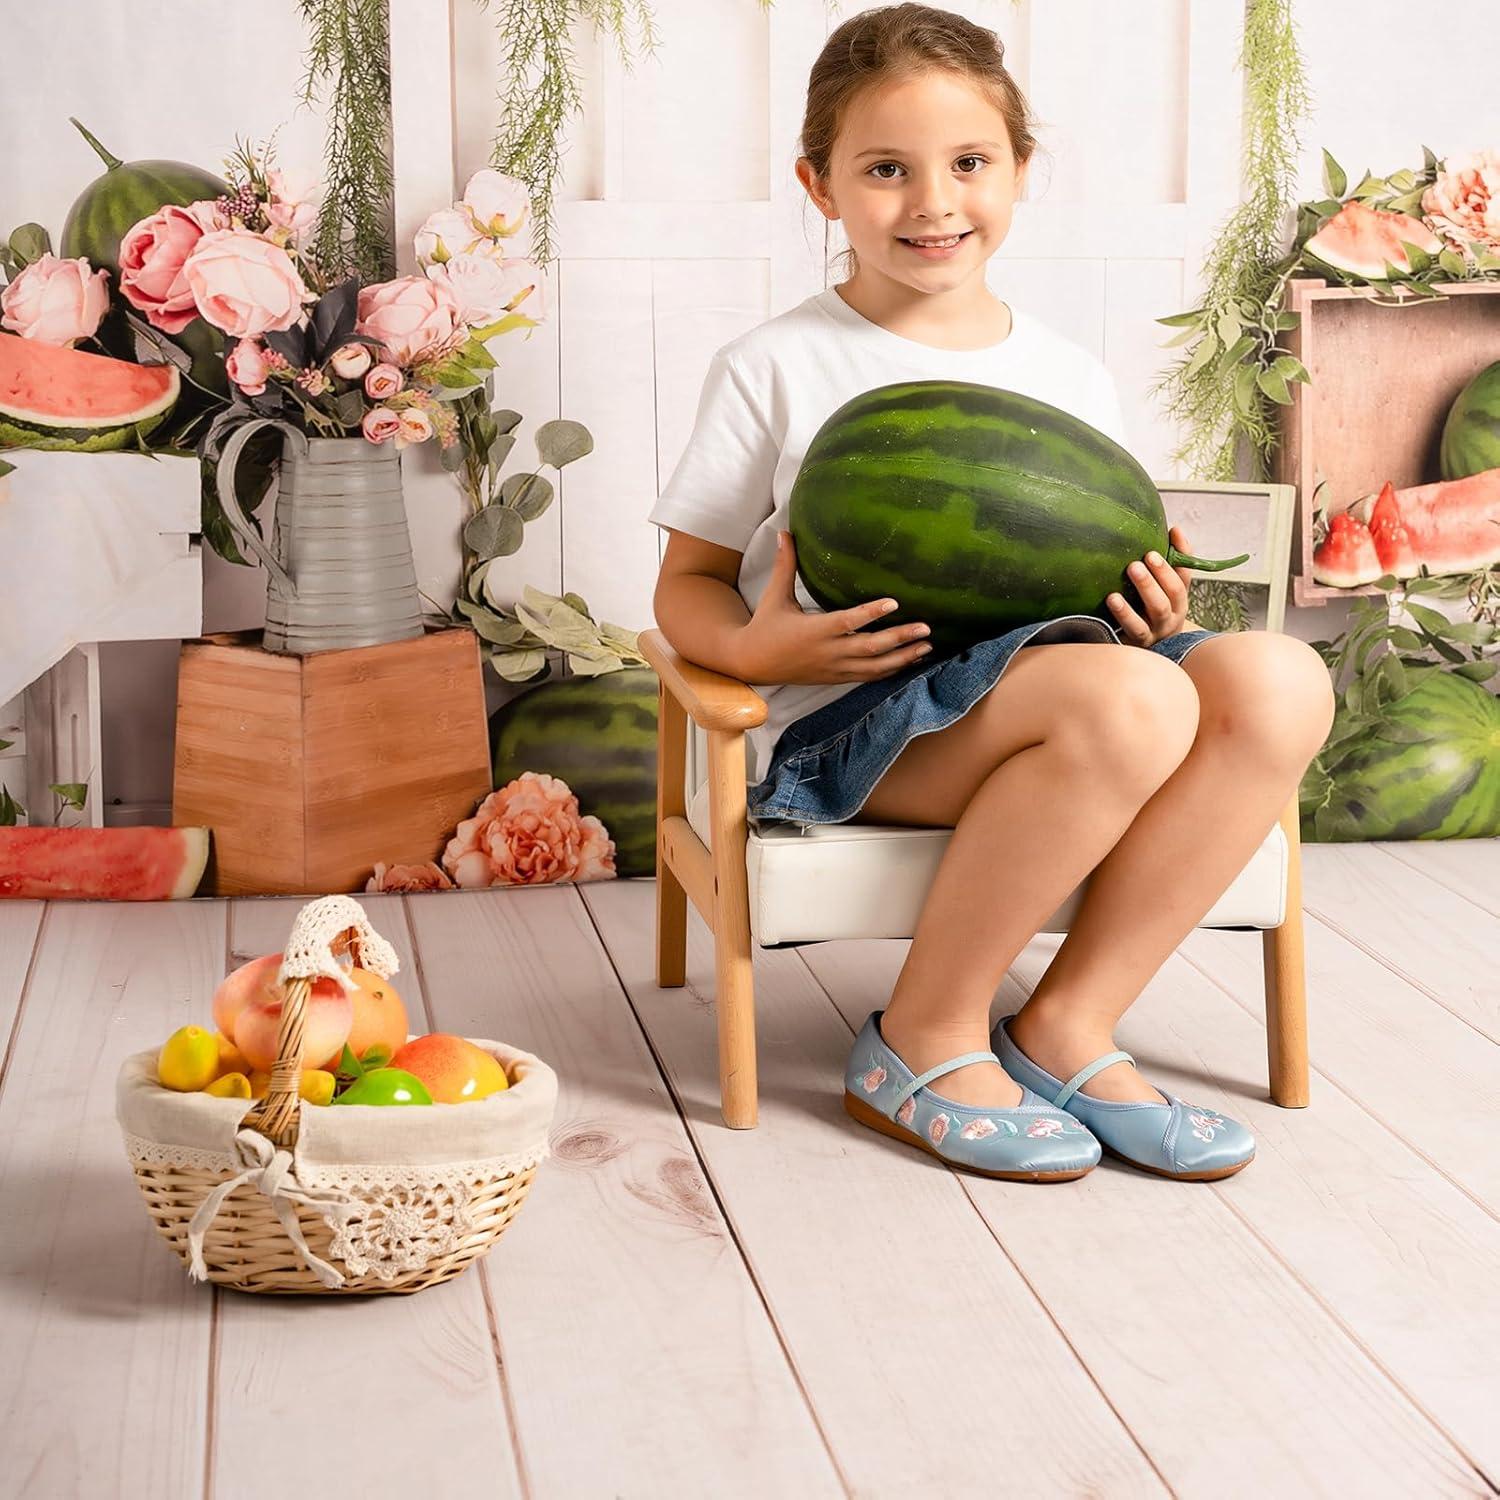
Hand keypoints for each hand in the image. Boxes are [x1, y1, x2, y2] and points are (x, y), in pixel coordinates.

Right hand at [734, 530, 935, 684]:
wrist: (752, 664)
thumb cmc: (765, 626)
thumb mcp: (775, 596)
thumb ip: (785, 565)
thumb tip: (785, 532)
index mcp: (813, 630)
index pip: (846, 622)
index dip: (870, 614)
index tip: (894, 603)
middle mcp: (827, 652)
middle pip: (869, 647)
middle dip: (899, 638)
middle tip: (926, 627)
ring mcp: (834, 668)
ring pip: (874, 667)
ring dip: (902, 657)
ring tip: (927, 645)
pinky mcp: (836, 678)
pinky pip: (868, 676)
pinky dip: (891, 670)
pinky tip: (910, 660)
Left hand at [1107, 525, 1192, 646]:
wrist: (1147, 653)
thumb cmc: (1148, 611)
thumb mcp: (1160, 589)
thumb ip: (1167, 561)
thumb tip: (1174, 528)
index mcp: (1179, 598)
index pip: (1185, 574)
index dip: (1181, 554)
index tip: (1170, 533)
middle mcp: (1173, 614)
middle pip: (1172, 592)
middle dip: (1160, 573)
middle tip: (1145, 556)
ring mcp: (1158, 630)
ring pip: (1157, 609)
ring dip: (1145, 588)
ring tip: (1131, 569)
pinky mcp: (1140, 642)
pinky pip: (1134, 629)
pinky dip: (1125, 614)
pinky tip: (1113, 599)